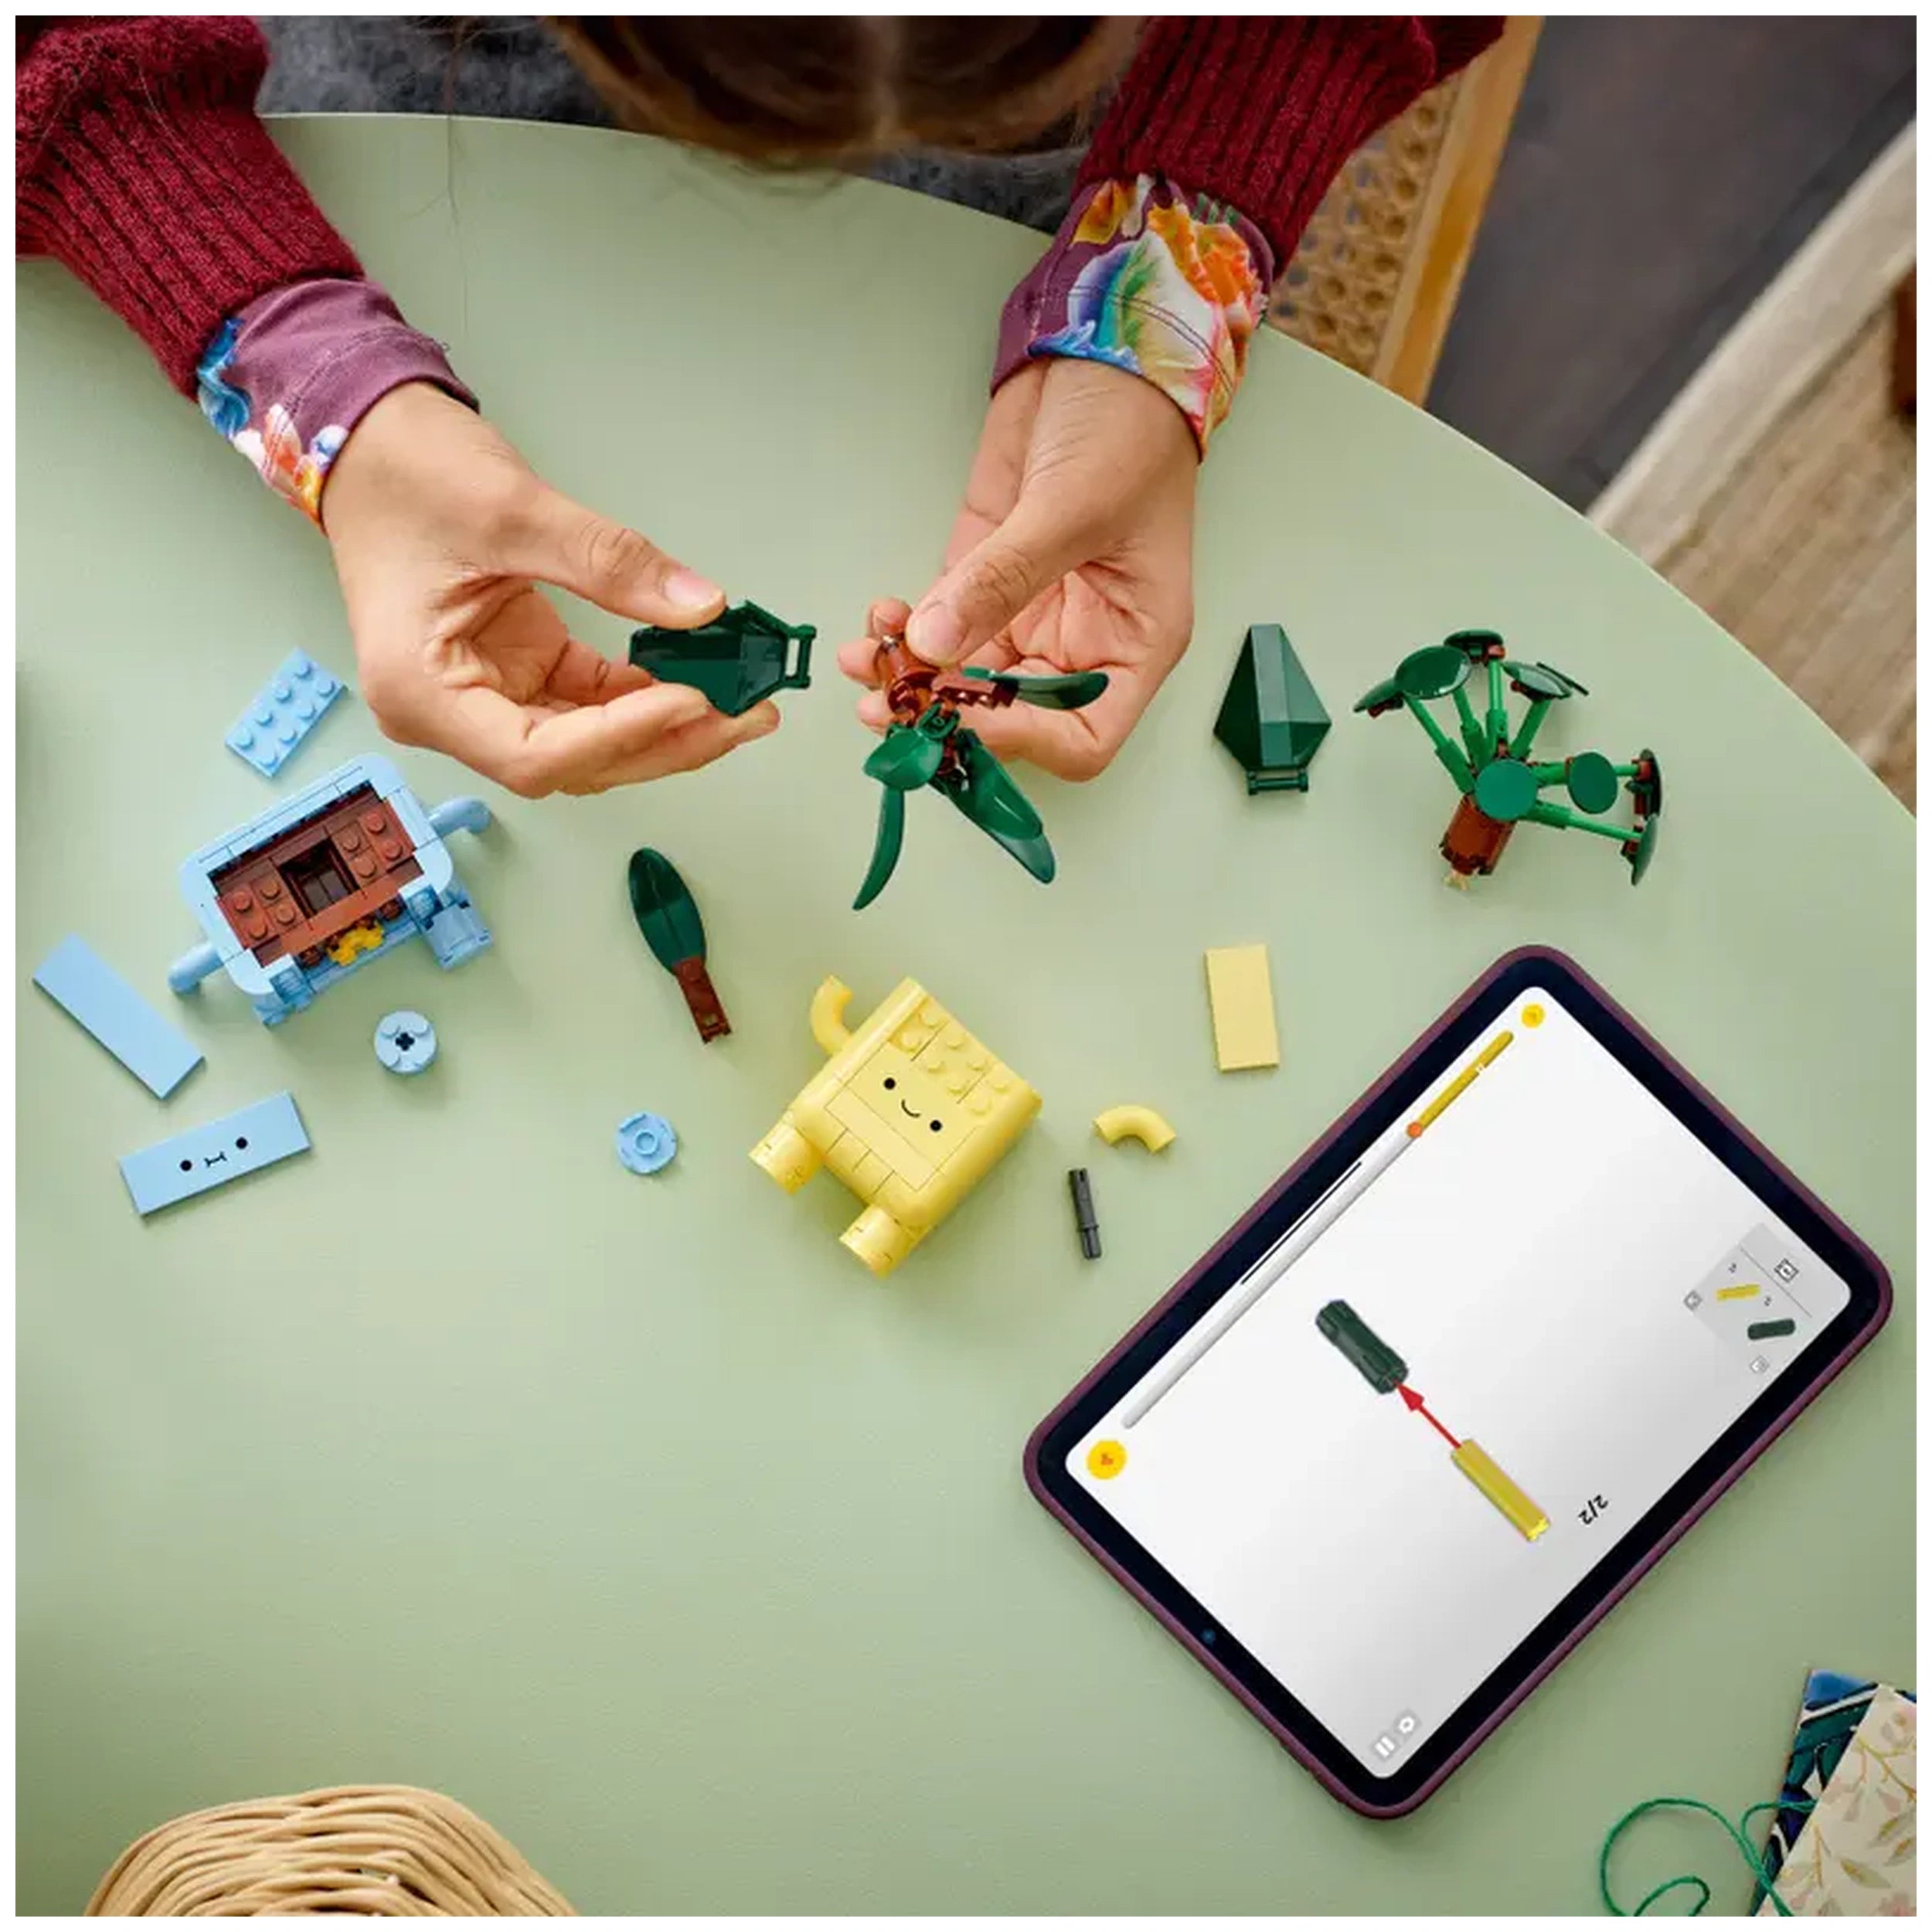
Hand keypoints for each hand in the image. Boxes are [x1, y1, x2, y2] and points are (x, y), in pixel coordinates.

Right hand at [321, 382, 776, 796]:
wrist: (365, 437)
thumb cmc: (405, 471)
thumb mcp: (513, 509)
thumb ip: (610, 564)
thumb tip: (702, 607)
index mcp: (421, 691)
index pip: (535, 754)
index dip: (621, 736)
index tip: (692, 700)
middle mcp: (447, 712)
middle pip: (570, 761)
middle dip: (662, 743)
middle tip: (746, 716)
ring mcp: (483, 695)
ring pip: (587, 742)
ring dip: (662, 728)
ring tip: (739, 705)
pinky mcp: (514, 670)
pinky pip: (587, 703)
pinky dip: (642, 696)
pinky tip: (697, 679)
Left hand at [837, 357, 1195, 778]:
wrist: (1104, 349)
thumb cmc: (1129, 429)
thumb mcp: (1071, 508)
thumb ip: (1002, 580)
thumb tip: (935, 643)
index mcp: (1134, 644)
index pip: (1083, 738)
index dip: (1022, 742)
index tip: (960, 720)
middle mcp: (1083, 642)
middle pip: (1011, 717)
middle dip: (947, 714)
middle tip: (887, 703)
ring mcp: (1030, 612)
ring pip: (964, 679)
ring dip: (911, 679)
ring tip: (864, 659)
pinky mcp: (984, 577)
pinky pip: (940, 628)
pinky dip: (904, 635)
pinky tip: (876, 623)